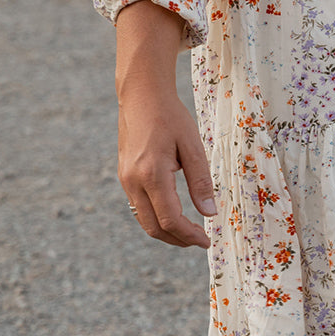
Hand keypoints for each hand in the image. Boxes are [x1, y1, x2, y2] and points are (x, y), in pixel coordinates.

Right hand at [118, 89, 214, 248]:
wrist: (141, 94)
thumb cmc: (170, 116)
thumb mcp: (192, 146)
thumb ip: (201, 182)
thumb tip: (209, 213)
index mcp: (152, 174)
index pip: (170, 219)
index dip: (189, 235)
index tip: (207, 241)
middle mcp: (133, 181)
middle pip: (155, 227)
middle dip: (178, 240)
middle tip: (200, 240)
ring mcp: (126, 180)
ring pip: (145, 221)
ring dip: (167, 232)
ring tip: (189, 232)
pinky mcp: (125, 177)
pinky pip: (139, 209)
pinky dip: (157, 219)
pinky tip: (174, 216)